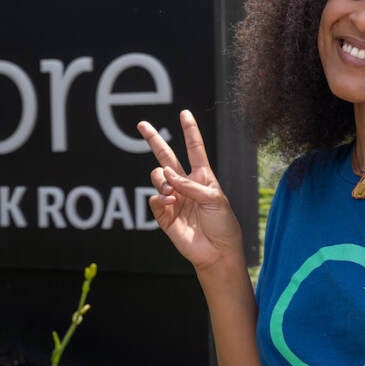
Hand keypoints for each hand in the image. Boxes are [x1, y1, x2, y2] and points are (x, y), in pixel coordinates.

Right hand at [137, 110, 244, 272]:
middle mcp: (185, 185)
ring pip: (157, 177)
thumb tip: (168, 176)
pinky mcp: (164, 215)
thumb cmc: (223, 225)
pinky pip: (154, 199)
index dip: (190, 131)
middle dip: (153, 140)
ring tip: (171, 192)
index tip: (184, 113)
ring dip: (162, 180)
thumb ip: (191, 185)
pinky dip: (160, 198)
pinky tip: (170, 203)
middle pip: (166, 156)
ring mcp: (173, 199)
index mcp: (202, 177)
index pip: (194, 149)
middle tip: (141, 124)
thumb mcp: (215, 199)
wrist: (217, 252)